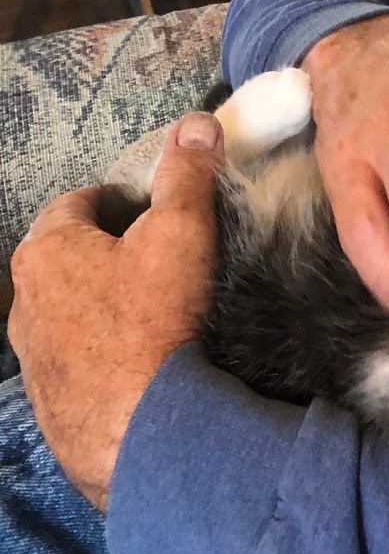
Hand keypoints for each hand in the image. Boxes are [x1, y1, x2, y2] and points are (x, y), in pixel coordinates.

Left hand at [7, 113, 223, 510]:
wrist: (141, 429)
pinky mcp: (48, 401)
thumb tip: (198, 124)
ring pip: (66, 314)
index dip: (119, 202)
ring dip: (98, 309)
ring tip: (150, 321)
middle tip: (158, 266)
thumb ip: (188, 178)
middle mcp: (25, 300)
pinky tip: (138, 369)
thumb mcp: (181, 237)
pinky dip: (99, 357)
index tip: (154, 215)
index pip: (78, 205)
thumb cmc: (155, 322)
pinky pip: (74, 363)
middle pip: (68, 261)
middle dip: (106, 256)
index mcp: (48, 249)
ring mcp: (32, 356)